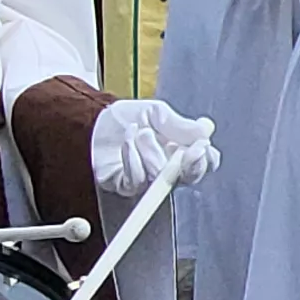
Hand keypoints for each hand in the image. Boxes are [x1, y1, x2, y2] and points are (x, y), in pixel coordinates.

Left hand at [92, 99, 219, 197]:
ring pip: (160, 175)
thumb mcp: (156, 113)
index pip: (204, 163)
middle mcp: (167, 170)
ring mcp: (148, 181)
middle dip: (188, 164)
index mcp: (180, 151)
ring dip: (150, 150)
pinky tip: (128, 140)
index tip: (201, 146)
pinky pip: (136, 179)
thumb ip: (181, 124)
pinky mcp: (127, 187)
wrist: (93, 123)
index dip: (206, 158)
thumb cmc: (126, 119)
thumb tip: (206, 129)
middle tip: (181, 149)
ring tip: (140, 132)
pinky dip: (133, 156)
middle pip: (189, 178)